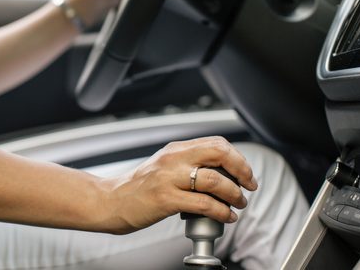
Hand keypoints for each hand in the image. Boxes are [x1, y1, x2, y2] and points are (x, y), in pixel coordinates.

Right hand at [97, 136, 258, 234]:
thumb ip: (188, 164)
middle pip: (219, 154)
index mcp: (175, 149)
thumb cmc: (137, 188)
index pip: (216, 143)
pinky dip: (222, 212)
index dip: (238, 157)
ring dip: (235, 194)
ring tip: (238, 204)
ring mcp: (168, 178)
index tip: (245, 173)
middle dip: (242, 170)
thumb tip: (222, 173)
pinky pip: (204, 204)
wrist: (110, 201)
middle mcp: (173, 159)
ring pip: (215, 180)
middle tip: (249, 185)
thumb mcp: (163, 167)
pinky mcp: (165, 199)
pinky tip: (226, 217)